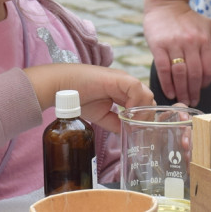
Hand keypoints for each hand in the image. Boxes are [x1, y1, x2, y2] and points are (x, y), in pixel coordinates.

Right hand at [25, 64, 154, 134]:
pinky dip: (135, 103)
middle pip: (148, 99)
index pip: (143, 104)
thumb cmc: (78, 98)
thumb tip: (128, 133)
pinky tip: (126, 113)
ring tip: (131, 123)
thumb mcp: (102, 115)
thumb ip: (115, 123)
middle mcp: (126, 84)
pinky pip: (136, 88)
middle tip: (135, 128)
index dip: (143, 117)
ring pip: (146, 94)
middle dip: (145, 116)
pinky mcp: (119, 78)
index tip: (136, 130)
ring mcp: (123, 80)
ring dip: (142, 111)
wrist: (62, 88)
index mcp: (123, 92)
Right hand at [143, 0, 210, 106]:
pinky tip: (169, 91)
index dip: (206, 83)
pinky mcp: (158, 46)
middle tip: (192, 101)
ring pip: (179, 74)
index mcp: (204, 39)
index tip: (202, 89)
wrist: (166, 5)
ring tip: (182, 99)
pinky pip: (163, 69)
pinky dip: (167, 83)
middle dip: (194, 92)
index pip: (209, 68)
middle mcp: (190, 42)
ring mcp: (173, 44)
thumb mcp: (209, 25)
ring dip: (181, 91)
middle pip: (194, 74)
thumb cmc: (187, 18)